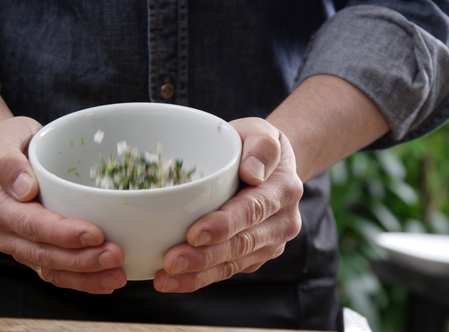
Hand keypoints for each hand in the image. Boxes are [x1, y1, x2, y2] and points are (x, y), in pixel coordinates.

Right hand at [0, 116, 126, 293]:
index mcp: (1, 207)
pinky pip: (59, 272)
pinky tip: (107, 280)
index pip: (33, 226)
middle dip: (82, 261)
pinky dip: (83, 280)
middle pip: (46, 254)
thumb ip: (7, 163)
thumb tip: (24, 188)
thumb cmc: (8, 143)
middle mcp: (9, 233)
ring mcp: (24, 246)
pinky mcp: (39, 251)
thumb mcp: (2, 140)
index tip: (95, 234)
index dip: (64, 234)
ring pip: (54, 270)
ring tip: (117, 275)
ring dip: (86, 277)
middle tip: (116, 256)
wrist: (6, 152)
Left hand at [153, 117, 302, 291]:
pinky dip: (198, 278)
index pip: (253, 210)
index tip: (194, 233)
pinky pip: (226, 270)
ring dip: (198, 274)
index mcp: (283, 190)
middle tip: (171, 262)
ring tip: (165, 278)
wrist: (266, 165)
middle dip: (205, 256)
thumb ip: (261, 144)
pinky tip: (172, 281)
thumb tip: (253, 172)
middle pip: (242, 244)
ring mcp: (269, 243)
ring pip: (233, 264)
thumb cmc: (252, 145)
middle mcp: (282, 222)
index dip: (224, 225)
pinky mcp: (253, 256)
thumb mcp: (259, 130)